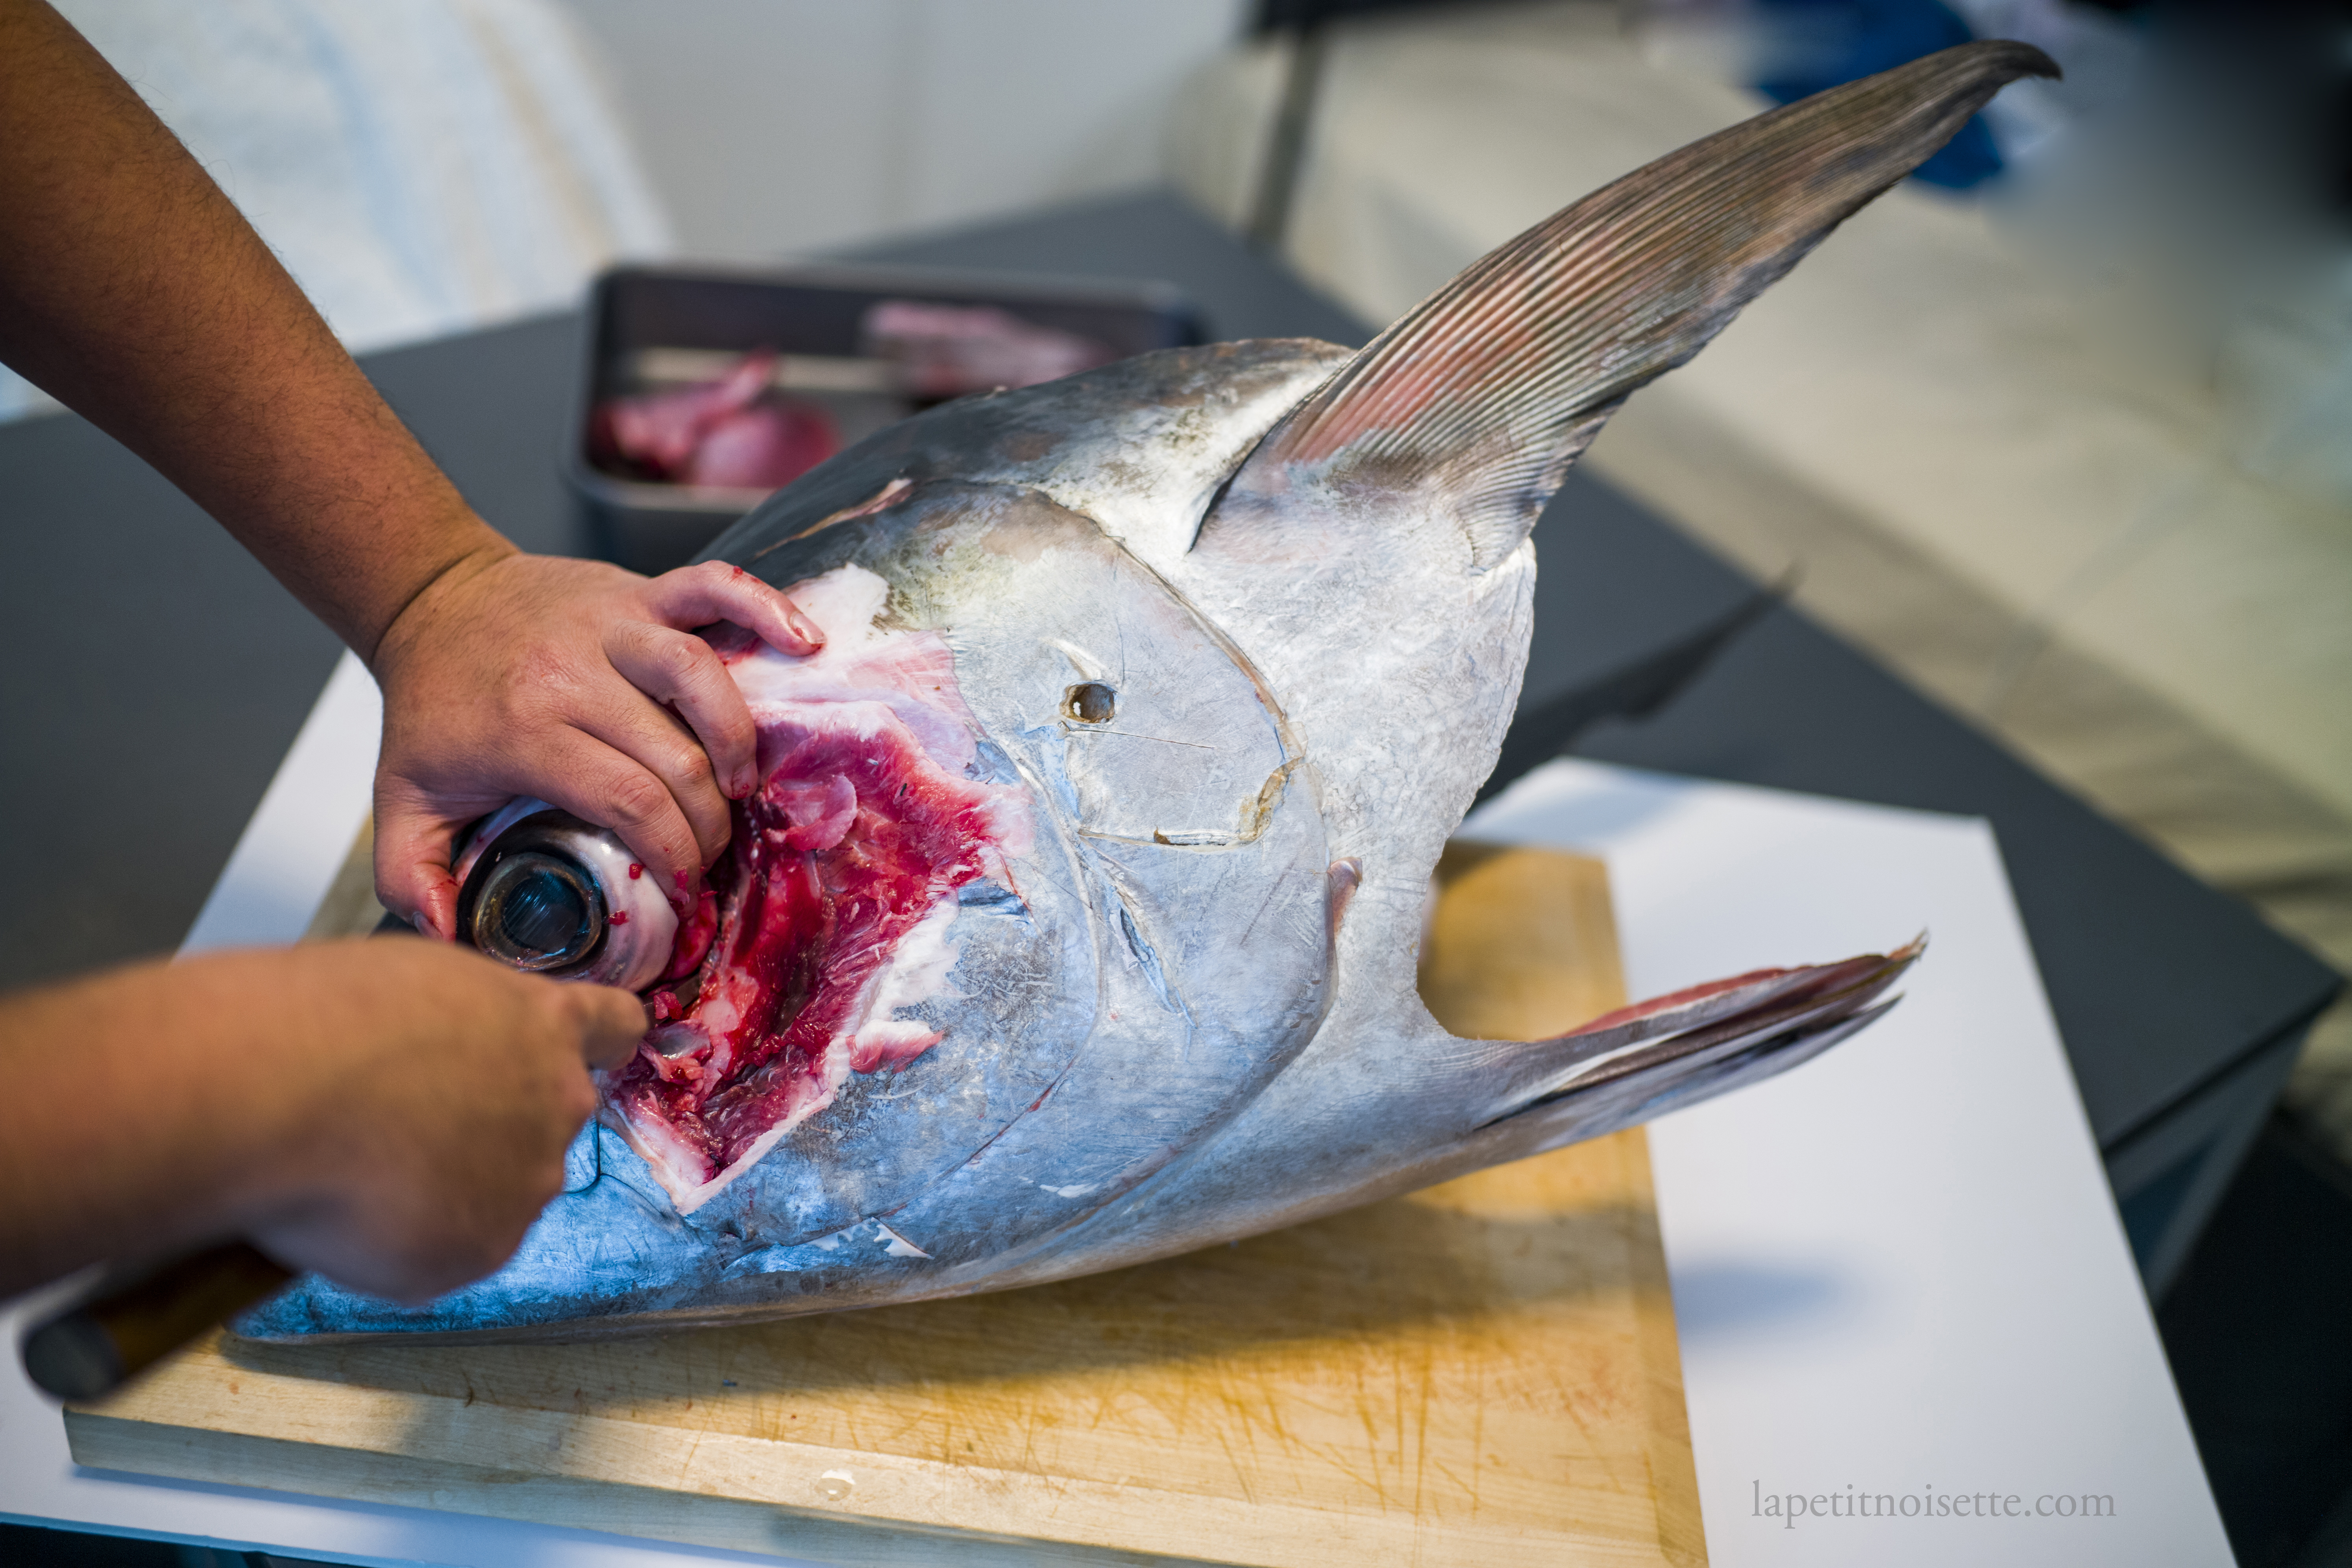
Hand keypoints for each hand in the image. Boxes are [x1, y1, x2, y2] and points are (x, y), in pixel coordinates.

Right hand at [0, 940, 646, 1302]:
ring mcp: (526, 1184)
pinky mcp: (481, 1250)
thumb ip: (463, 1026)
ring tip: (359, 1168)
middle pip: (543, 1123)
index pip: (613, 1027)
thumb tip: (446, 1058)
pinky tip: (349, 1211)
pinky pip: (449, 1251)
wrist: (273, 1090)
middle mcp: (557, 1105)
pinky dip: (405, 1243)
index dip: (588, 1045)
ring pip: (497, 1194)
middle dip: (488, 1129)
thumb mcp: (413, 986)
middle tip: (402, 1125)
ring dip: (447, 1189)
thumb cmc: (320, 1018)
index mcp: (544, 1024)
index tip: (565, 1055)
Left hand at [369, 547, 822, 938]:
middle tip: (708, 854)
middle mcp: (574, 672)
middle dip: (707, 822)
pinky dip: (765, 607)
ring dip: (736, 738)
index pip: (628, 802)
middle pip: (675, 757)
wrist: (428, 600)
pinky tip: (803, 643)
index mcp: (526, 729)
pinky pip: (712, 587)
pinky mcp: (636, 588)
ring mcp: (611, 622)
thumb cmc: (431, 706)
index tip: (680, 890)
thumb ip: (412, 877)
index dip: (670, 855)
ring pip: (700, 675)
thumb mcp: (399, 801)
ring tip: (741, 784)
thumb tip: (450, 937)